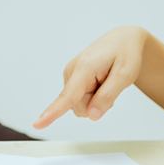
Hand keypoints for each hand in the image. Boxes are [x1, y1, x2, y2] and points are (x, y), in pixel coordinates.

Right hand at [33, 26, 147, 128]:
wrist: (122, 40)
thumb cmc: (125, 53)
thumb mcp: (125, 75)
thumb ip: (108, 96)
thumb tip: (92, 115)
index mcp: (84, 67)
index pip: (68, 95)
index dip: (53, 112)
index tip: (38, 124)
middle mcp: (71, 70)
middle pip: (79, 107)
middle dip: (96, 104)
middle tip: (110, 85)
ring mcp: (69, 75)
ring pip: (79, 105)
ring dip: (95, 100)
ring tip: (105, 81)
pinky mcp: (70, 79)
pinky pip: (79, 100)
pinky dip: (93, 96)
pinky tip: (100, 83)